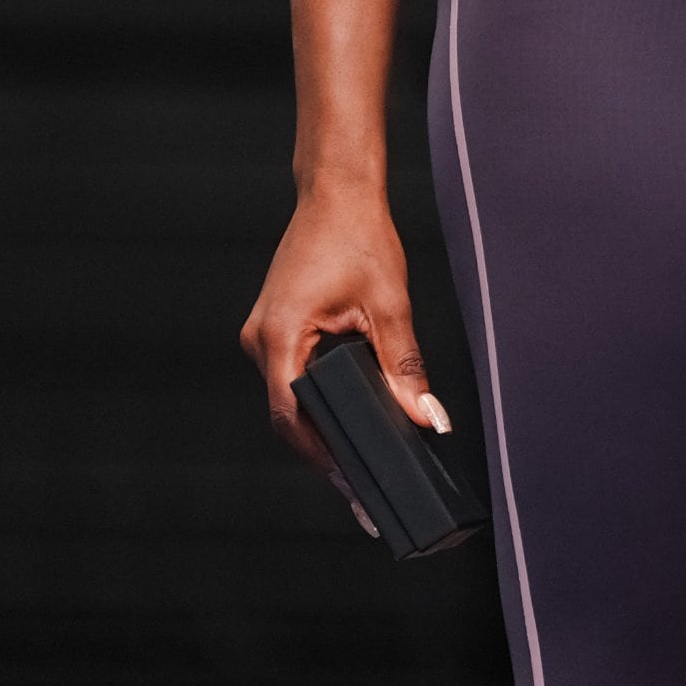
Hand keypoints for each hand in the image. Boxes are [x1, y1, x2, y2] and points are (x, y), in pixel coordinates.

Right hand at [240, 174, 448, 516]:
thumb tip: (425, 417)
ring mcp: (263, 336)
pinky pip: (292, 378)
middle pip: (289, 415)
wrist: (337, 194)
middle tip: (364, 490)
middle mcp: (260, 341)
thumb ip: (404, 366)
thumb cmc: (358, 237)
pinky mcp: (275, 330)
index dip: (322, 458)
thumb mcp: (389, 305)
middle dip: (326, 453)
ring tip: (361, 463)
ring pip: (290, 399)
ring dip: (322, 427)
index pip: (293, 417)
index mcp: (279, 337)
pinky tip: (348, 419)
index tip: (353, 487)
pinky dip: (318, 401)